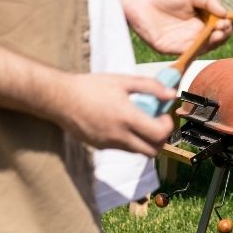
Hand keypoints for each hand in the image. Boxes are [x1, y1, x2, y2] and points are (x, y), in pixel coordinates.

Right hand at [54, 72, 176, 156]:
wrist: (60, 98)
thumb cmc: (91, 86)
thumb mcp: (123, 80)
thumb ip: (151, 86)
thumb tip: (172, 94)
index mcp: (126, 118)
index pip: (158, 134)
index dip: (168, 126)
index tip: (164, 114)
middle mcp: (118, 136)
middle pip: (152, 151)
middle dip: (161, 139)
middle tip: (158, 122)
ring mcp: (108, 144)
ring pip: (137, 152)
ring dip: (145, 140)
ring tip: (140, 120)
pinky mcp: (99, 147)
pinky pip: (122, 148)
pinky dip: (130, 140)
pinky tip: (123, 123)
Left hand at [118, 0, 232, 55]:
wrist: (140, 0)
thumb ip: (209, 1)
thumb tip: (226, 14)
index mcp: (201, 19)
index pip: (219, 27)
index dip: (225, 26)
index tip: (225, 21)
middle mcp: (194, 32)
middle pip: (215, 39)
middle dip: (222, 35)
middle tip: (222, 28)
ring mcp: (183, 41)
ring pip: (204, 47)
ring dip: (213, 43)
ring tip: (217, 34)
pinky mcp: (171, 49)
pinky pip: (188, 52)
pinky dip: (198, 49)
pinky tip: (204, 41)